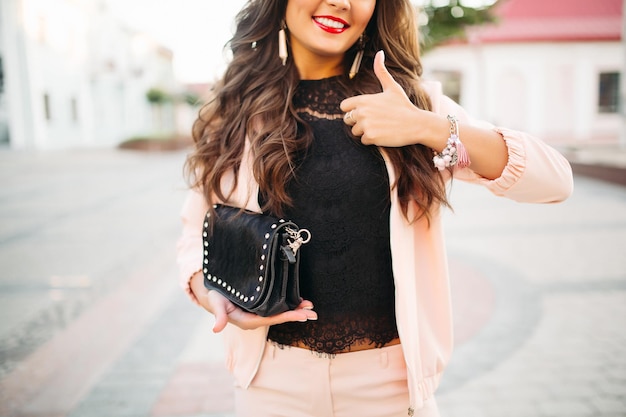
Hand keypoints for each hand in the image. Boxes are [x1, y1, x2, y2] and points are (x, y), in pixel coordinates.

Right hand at [190, 272, 316, 332]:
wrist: (213, 295)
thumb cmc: (215, 298)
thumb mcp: (216, 304)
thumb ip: (218, 315)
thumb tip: (216, 329)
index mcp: (248, 321)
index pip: (271, 320)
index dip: (287, 317)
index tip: (302, 315)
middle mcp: (256, 319)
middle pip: (280, 317)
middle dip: (297, 315)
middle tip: (313, 313)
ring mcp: (260, 313)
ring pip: (281, 312)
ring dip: (296, 310)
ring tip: (310, 306)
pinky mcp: (261, 306)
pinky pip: (278, 306)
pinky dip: (289, 303)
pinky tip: (300, 300)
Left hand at [340, 50, 422, 146]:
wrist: (416, 124)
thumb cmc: (403, 105)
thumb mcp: (392, 87)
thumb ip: (381, 71)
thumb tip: (380, 52)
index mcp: (363, 100)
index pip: (344, 107)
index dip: (352, 110)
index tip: (365, 111)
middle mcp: (361, 112)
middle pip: (348, 120)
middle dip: (359, 122)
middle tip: (376, 120)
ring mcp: (365, 125)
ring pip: (356, 132)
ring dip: (366, 131)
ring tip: (381, 126)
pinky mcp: (371, 137)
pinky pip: (363, 141)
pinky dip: (372, 140)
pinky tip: (384, 134)